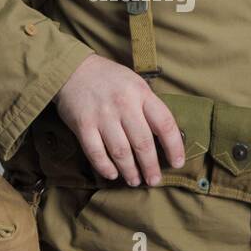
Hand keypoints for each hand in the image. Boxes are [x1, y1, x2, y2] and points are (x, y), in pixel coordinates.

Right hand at [52, 55, 185, 186]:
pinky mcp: (83, 125)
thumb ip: (148, 106)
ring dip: (130, 171)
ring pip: (121, 151)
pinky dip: (105, 167)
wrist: (73, 69)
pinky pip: (96, 152)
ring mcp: (102, 115)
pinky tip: (112, 174)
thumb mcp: (135, 84)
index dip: (174, 146)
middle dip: (151, 166)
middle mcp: (124, 104)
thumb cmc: (110, 80)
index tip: (177, 162)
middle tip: (154, 181)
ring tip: (135, 181)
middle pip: (143, 143)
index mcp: (141, 93)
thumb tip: (164, 137)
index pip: (164, 123)